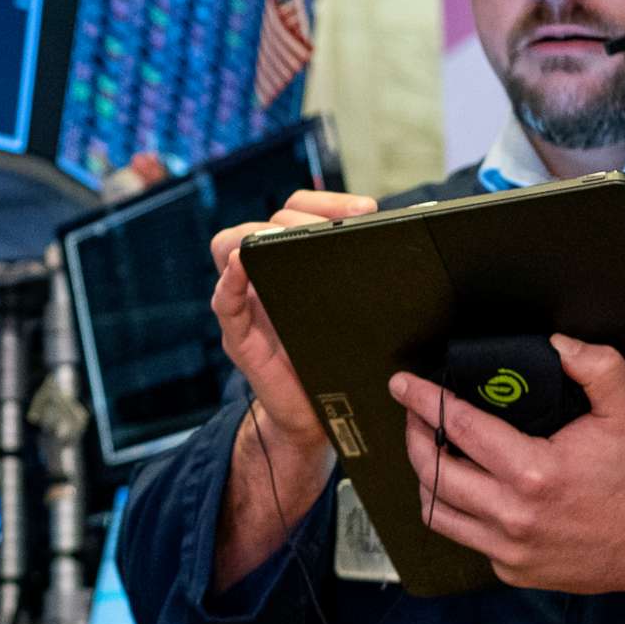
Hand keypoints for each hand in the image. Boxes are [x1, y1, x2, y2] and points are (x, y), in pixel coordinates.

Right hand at [207, 190, 379, 454]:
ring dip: (254, 238)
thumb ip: (360, 282)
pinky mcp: (240, 337)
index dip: (325, 201)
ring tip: (282, 241)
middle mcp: (267, 277)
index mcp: (294, 266)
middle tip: (337, 228)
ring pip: (229, 247)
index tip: (364, 210)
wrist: (321, 421)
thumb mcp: (356, 316)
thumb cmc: (339, 365)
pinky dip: (230, 283)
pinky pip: (225, 303)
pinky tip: (242, 269)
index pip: (296, 211)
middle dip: (302, 219)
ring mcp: (249, 305)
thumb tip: (399, 248)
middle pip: (266, 223)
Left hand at [392, 335, 624, 606]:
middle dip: (415, 435)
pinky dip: (458, 511)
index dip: (424, 400)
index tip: (402, 384)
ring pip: (438, 511)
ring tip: (433, 449)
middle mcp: (514, 516)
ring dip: (427, 477)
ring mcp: (510, 549)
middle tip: (415, 414)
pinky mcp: (514, 571)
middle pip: (433, 471)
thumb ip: (595, 365)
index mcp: (534, 473)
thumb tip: (556, 344)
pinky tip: (466, 488)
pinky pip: (467, 537)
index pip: (459, 427)